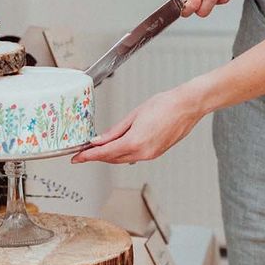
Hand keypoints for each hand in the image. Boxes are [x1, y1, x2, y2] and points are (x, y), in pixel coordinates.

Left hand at [71, 86, 204, 164]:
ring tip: (97, 150)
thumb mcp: (134, 115)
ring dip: (109, 156)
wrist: (187, 107)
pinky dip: (123, 154)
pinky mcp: (156, 153)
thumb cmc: (165, 105)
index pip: (105, 153)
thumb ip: (114, 131)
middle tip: (83, 153)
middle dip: (97, 156)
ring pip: (123, 159)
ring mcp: (151, 154)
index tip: (77, 158)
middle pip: (113, 159)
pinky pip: (134, 157)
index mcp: (135, 142)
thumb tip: (99, 140)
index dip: (88, 156)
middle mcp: (143, 152)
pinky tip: (117, 148)